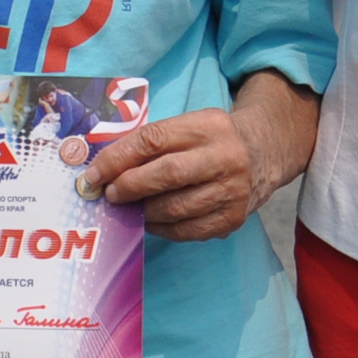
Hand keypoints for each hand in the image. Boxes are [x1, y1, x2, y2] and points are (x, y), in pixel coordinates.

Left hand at [88, 101, 301, 240]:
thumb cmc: (210, 140)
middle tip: (108, 194)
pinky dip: (161, 228)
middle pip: (165, 175)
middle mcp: (225, 157)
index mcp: (207, 126)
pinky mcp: (234, 218)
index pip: (152, 139)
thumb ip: (150, 143)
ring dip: (142, 211)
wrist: (263, 154)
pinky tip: (150, 220)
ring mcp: (233, 191)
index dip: (117, 158)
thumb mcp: (187, 126)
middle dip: (128, 187)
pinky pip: (187, 231)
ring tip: (128, 208)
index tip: (93, 174)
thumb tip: (103, 169)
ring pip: (174, 208)